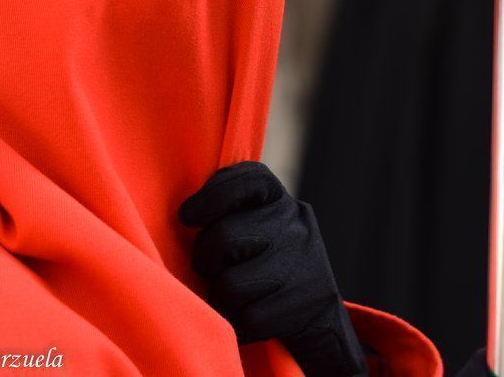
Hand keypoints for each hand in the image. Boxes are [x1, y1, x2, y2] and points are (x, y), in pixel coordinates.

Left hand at [179, 162, 366, 376]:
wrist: (318, 311)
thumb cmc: (267, 260)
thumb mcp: (256, 222)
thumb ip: (229, 211)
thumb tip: (185, 215)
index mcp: (280, 200)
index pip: (250, 179)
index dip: (213, 195)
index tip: (188, 216)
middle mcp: (294, 227)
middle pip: (224, 237)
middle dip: (205, 258)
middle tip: (210, 268)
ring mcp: (301, 266)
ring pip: (229, 285)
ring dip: (220, 296)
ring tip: (232, 295)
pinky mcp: (301, 305)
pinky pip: (244, 319)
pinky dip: (238, 323)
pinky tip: (247, 314)